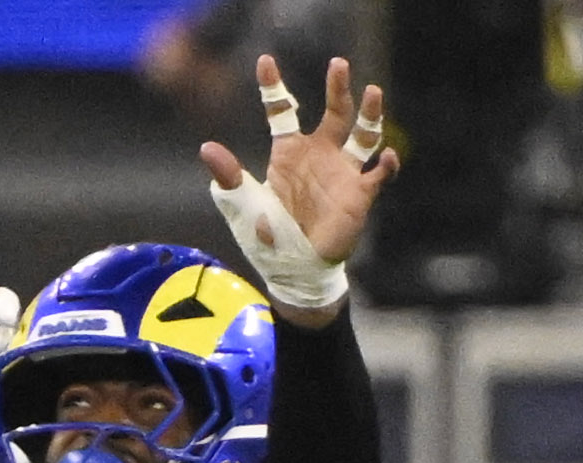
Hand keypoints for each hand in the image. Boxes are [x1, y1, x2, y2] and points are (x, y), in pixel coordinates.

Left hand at [202, 55, 399, 312]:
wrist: (293, 270)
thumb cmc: (266, 237)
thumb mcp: (242, 206)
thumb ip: (228, 177)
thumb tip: (206, 147)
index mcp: (288, 153)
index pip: (283, 111)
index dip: (274, 86)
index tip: (265, 62)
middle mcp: (319, 155)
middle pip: (335, 112)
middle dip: (337, 88)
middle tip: (338, 63)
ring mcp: (342, 172)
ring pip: (364, 134)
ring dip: (371, 114)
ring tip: (373, 92)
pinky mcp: (360, 194)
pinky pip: (380, 173)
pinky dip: (386, 164)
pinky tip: (385, 157)